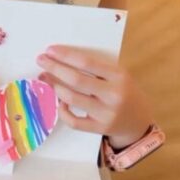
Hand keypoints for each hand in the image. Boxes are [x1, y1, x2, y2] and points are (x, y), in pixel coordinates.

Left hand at [37, 45, 152, 147]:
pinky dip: (62, 110)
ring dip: (54, 86)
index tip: (50, 50)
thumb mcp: (118, 75)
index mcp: (119, 76)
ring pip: (72, 99)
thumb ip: (97, 68)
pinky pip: (73, 121)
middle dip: (55, 68)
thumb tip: (62, 59)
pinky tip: (59, 101)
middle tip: (40, 60)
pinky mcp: (99, 129)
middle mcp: (113, 95)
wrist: (139, 121)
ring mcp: (106, 114)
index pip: (87, 62)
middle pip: (76, 80)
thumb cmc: (123, 92)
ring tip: (44, 77)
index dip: (65, 56)